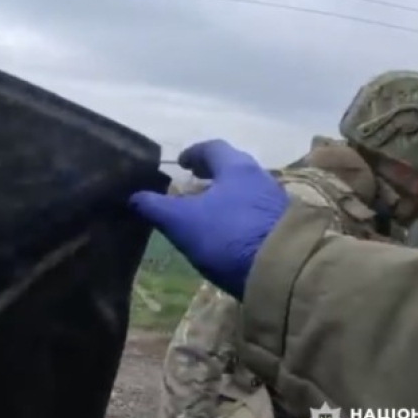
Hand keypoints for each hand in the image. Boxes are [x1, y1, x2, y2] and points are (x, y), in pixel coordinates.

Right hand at [129, 140, 288, 299]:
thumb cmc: (226, 236)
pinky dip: (238, 214)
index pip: (212, 148)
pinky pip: (255, 211)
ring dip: (225, 195)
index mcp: (235, 167)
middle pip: (232, 168)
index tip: (180, 163)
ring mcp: (275, 202)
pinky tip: (229, 232)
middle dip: (211, 175)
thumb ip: (155, 207)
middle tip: (193, 184)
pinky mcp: (284, 226)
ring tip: (208, 211)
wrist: (282, 270)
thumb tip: (133, 196)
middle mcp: (259, 177)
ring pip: (245, 190)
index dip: (193, 153)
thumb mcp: (181, 222)